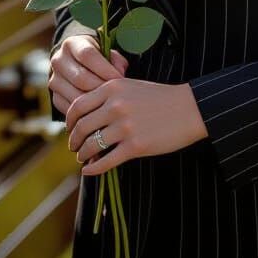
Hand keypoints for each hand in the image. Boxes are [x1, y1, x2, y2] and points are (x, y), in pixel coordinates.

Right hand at [49, 35, 127, 117]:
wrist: (76, 64)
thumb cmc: (97, 58)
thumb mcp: (106, 51)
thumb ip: (115, 59)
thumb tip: (119, 73)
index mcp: (71, 44)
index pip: (87, 54)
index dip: (104, 67)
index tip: (120, 77)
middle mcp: (58, 61)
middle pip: (81, 78)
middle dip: (101, 88)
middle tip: (116, 94)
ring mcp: (54, 80)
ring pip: (75, 95)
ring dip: (95, 102)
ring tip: (109, 103)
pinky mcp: (55, 97)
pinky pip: (71, 109)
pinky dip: (86, 112)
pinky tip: (99, 110)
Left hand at [66, 78, 208, 176]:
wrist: (189, 108)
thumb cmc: (160, 97)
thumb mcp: (130, 86)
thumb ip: (108, 95)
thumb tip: (87, 115)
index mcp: (112, 87)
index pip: (78, 105)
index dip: (69, 121)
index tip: (69, 129)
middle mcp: (115, 105)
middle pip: (81, 127)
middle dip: (74, 140)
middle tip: (73, 147)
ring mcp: (125, 126)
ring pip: (92, 145)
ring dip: (83, 155)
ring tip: (82, 158)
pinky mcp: (135, 146)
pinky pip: (106, 161)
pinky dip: (93, 169)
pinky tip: (88, 171)